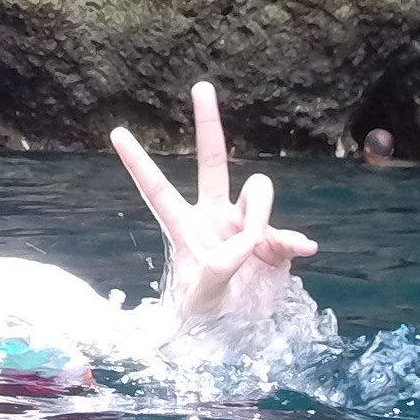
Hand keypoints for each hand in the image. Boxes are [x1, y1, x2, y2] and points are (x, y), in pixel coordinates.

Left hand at [108, 81, 317, 331]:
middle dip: (207, 123)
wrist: (237, 333)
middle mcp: (214, 216)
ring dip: (261, 213)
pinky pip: (286, 231)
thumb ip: (218, 269)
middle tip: (200, 86)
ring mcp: (246, 224)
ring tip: (258, 249)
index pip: (157, 189)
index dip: (139, 162)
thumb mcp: (200, 298)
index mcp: (184, 227)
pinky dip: (293, 241)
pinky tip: (303, 252)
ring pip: (258, 191)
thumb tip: (246, 240)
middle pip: (213, 160)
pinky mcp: (273, 242)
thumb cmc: (203, 315)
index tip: (116, 132)